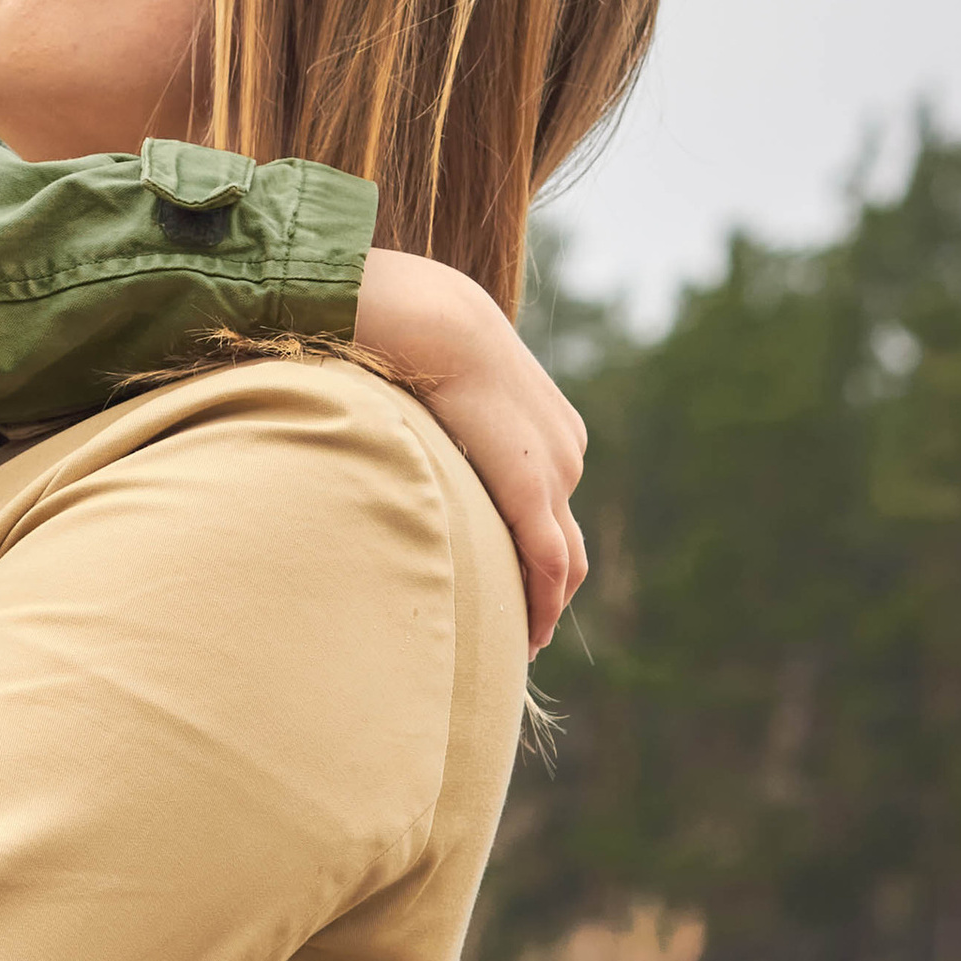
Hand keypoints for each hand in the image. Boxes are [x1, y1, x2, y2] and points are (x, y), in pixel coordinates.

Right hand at [354, 247, 587, 652]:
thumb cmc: (416, 340)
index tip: (515, 583)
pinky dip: (545, 602)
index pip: (552, 505)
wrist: (433, 321)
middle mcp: (565, 454)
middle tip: (527, 626)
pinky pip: (549, 563)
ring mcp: (557, 473)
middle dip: (550, 585)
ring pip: (565, 558)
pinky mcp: (534, 492)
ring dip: (547, 602)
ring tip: (526, 640)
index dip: (538, 550)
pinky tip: (532, 634)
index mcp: (548, 430)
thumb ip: (435, 421)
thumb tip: (392, 424)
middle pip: (568, 537)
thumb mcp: (437, 386)